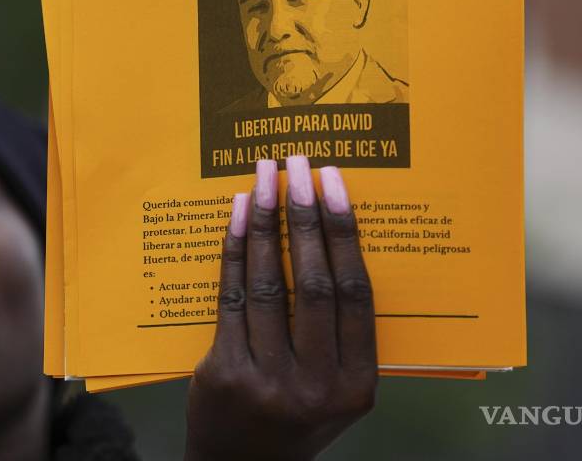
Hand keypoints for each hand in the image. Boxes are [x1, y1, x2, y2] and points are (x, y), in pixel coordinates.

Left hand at [185, 156, 376, 460]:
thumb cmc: (296, 415)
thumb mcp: (338, 389)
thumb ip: (345, 335)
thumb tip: (338, 239)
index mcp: (358, 385)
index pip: (357, 295)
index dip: (345, 233)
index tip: (335, 184)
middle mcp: (317, 385)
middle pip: (315, 283)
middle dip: (307, 215)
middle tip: (299, 165)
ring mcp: (268, 381)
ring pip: (269, 285)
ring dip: (266, 222)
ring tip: (264, 176)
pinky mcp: (224, 372)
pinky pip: (232, 298)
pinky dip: (235, 251)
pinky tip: (236, 215)